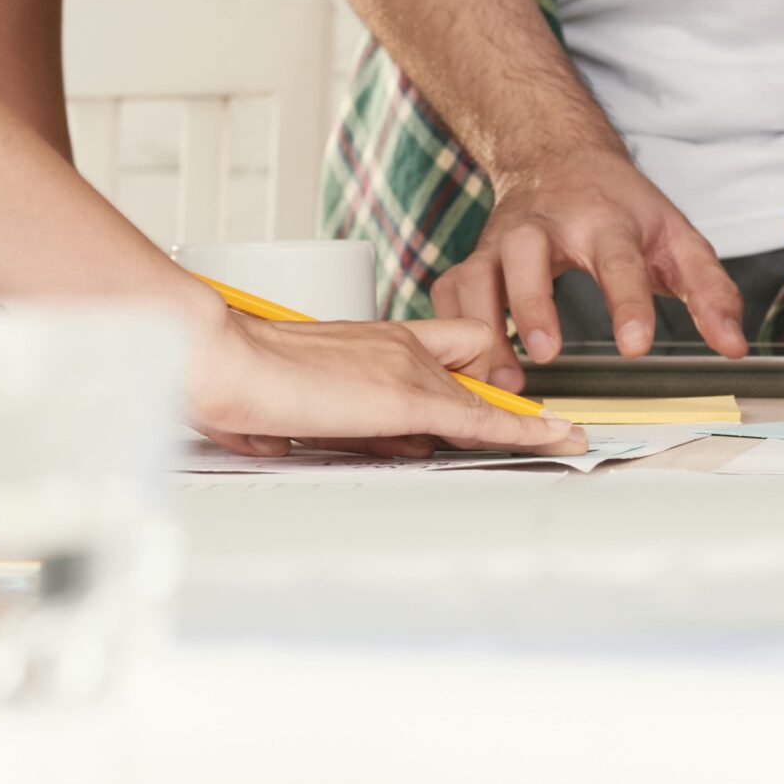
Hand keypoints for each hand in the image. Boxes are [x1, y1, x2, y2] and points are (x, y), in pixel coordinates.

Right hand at [189, 312, 586, 458]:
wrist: (222, 358)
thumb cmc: (237, 379)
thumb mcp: (290, 402)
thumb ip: (319, 418)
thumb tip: (325, 443)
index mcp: (370, 339)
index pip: (443, 349)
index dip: (475, 373)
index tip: (494, 393)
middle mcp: (398, 343)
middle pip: (473, 369)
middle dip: (502, 400)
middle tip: (540, 424)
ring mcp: (407, 367)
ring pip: (480, 398)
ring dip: (517, 422)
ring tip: (561, 439)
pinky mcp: (408, 398)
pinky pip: (481, 419)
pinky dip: (524, 431)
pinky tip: (557, 438)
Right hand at [430, 148, 744, 388]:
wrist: (559, 157)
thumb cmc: (622, 207)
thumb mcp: (676, 239)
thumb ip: (709, 292)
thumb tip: (734, 346)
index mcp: (603, 220)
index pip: (617, 260)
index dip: (627, 302)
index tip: (635, 345)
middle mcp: (544, 225)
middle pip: (527, 256)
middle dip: (532, 304)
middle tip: (548, 354)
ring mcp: (501, 240)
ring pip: (476, 276)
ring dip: (482, 325)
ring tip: (501, 378)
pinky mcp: (474, 257)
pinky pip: (449, 291)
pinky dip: (451, 327)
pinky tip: (466, 367)